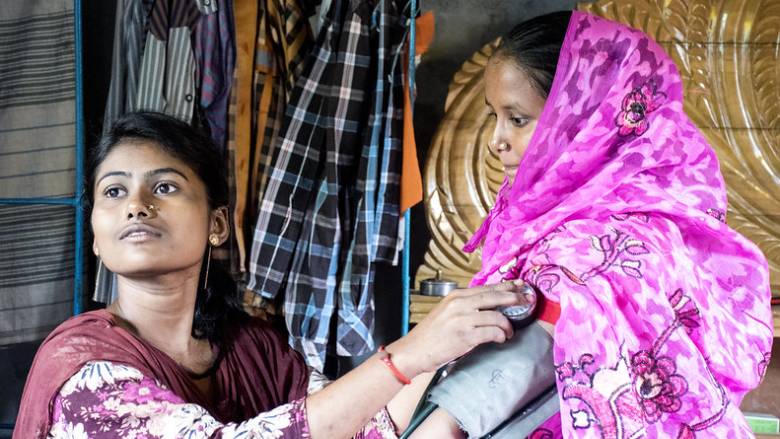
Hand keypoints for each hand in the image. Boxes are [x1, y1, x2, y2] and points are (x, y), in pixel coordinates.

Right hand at [387, 281, 531, 377]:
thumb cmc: (431, 334)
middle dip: (514, 298)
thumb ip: (465, 305)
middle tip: (526, 301)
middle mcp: (460, 304)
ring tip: (509, 332)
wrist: (415, 350)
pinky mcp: (466, 336)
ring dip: (507, 325)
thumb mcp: (447, 311)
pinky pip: (493, 333)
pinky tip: (501, 339)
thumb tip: (490, 304)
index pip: (487, 288)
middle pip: (495, 297)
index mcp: (456, 296)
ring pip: (497, 317)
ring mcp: (463, 319)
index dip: (506, 287)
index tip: (519, 285)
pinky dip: (501, 336)